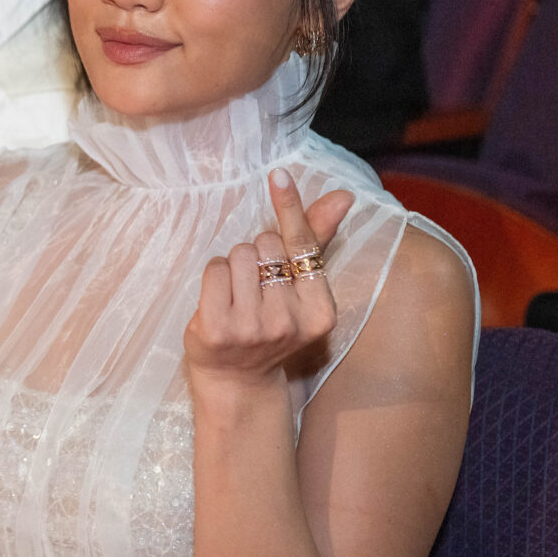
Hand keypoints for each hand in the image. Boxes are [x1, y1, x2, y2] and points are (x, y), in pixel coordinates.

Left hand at [184, 170, 354, 391]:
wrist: (239, 382)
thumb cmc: (271, 325)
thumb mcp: (300, 290)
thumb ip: (316, 240)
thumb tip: (343, 196)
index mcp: (320, 312)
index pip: (302, 246)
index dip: (290, 207)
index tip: (278, 174)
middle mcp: (289, 321)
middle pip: (264, 245)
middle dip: (257, 254)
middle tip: (256, 288)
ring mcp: (252, 328)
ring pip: (238, 255)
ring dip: (233, 266)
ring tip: (238, 297)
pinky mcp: (218, 329)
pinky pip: (214, 270)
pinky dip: (214, 276)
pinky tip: (219, 301)